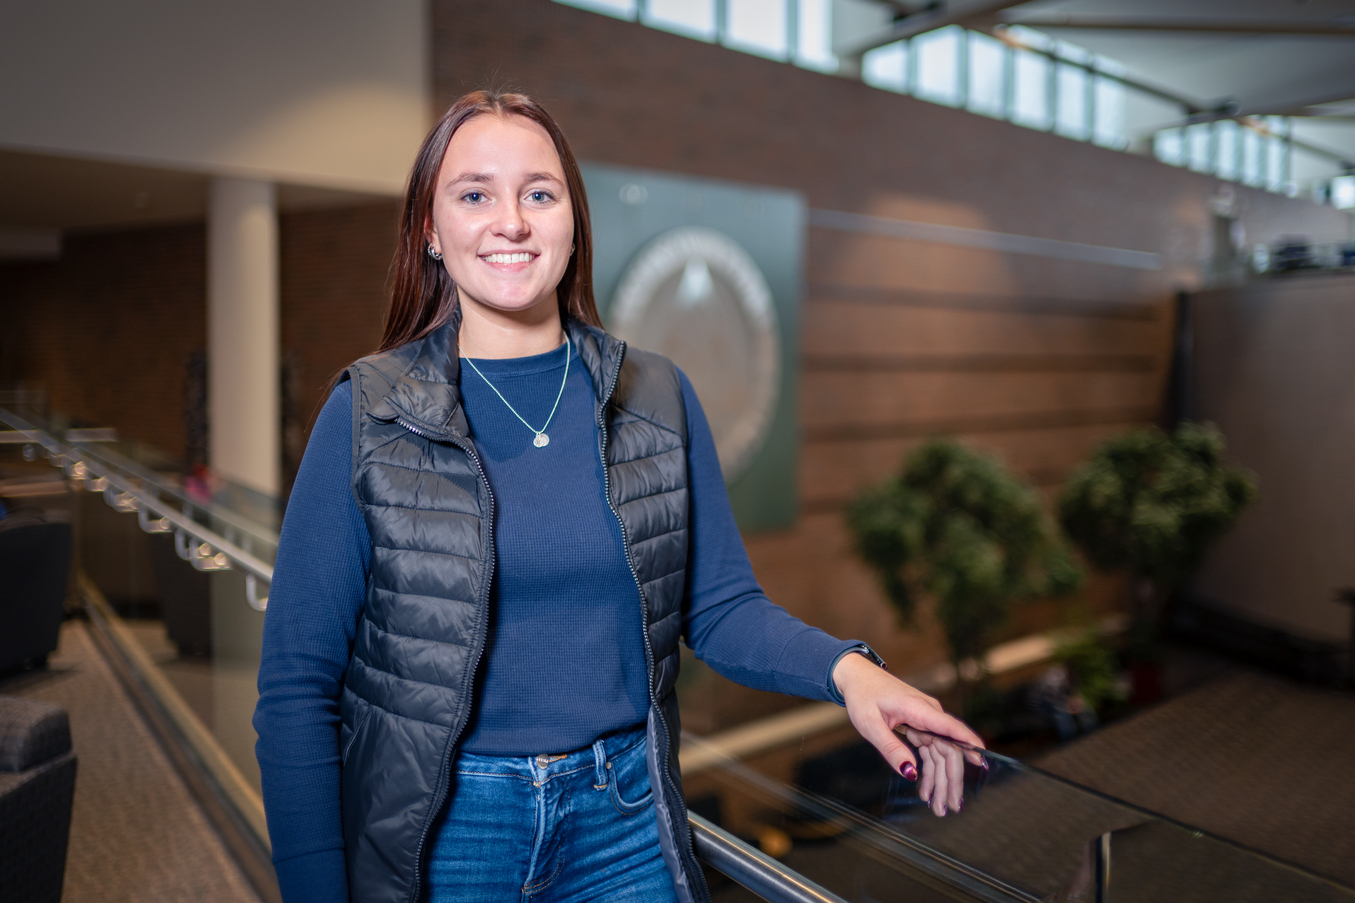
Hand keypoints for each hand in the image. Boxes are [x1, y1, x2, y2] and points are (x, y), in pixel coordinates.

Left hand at [832, 652, 985, 816]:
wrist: (858, 676)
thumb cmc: (863, 695)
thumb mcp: (870, 725)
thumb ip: (891, 749)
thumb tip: (910, 773)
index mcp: (918, 709)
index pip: (950, 727)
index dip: (968, 744)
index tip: (982, 762)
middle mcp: (928, 714)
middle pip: (949, 749)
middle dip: (952, 779)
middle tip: (951, 806)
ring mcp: (926, 720)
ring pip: (941, 754)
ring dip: (941, 781)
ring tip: (939, 807)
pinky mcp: (921, 725)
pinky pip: (931, 751)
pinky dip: (929, 771)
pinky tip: (927, 790)